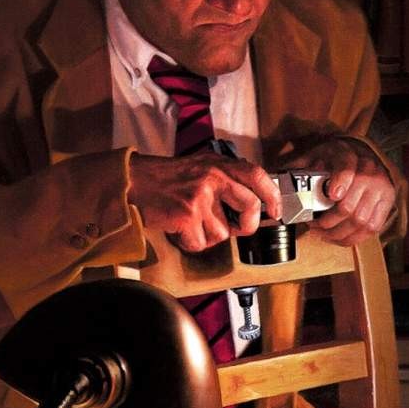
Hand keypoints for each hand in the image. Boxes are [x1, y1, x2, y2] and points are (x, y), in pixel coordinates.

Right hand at [127, 152, 281, 252]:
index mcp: (218, 164)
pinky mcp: (187, 215)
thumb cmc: (164, 178)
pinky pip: (201, 243)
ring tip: (190, 221)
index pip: (257, 175)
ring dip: (207, 235)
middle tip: (234, 227)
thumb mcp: (200, 166)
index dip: (272, 195)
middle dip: (246, 224)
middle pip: (250, 207)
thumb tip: (252, 200)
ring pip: (222, 233)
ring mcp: (200, 197)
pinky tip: (179, 229)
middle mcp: (213, 177)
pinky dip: (189, 242)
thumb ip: (225, 178)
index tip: (275, 210)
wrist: (133, 183)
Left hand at [283, 136, 396, 245]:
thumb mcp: (316, 154)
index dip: (341, 182)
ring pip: (361, 221)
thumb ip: (300, 166)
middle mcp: (370, 172)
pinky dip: (353, 237)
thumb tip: (280, 180)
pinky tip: (339, 237)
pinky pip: (371, 228)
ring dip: (338, 234)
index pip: (347, 168)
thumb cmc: (335, 158)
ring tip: (323, 234)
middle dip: (328, 222)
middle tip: (313, 226)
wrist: (363, 153)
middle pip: (350, 205)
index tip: (331, 195)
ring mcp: (381, 189)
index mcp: (349, 155)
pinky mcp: (387, 203)